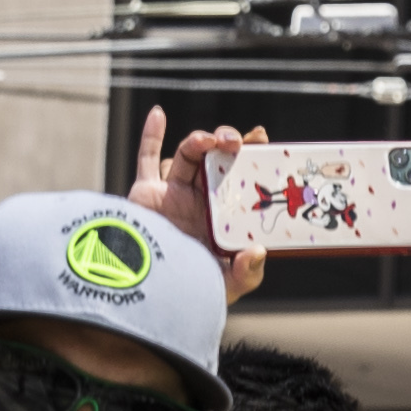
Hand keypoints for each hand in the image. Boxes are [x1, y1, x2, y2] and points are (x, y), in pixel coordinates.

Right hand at [128, 104, 267, 299]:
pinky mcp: (146, 194)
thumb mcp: (226, 285)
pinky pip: (146, 159)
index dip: (252, 157)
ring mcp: (173, 194)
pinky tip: (158, 114)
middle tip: (238, 141)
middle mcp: (200, 200)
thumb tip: (258, 250)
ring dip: (199, 141)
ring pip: (187, 156)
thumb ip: (247, 272)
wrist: (150, 296)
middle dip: (227, 143)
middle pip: (216, 161)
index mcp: (222, 215)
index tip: (264, 140)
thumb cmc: (191, 292)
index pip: (241, 178)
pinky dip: (151, 136)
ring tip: (209, 141)